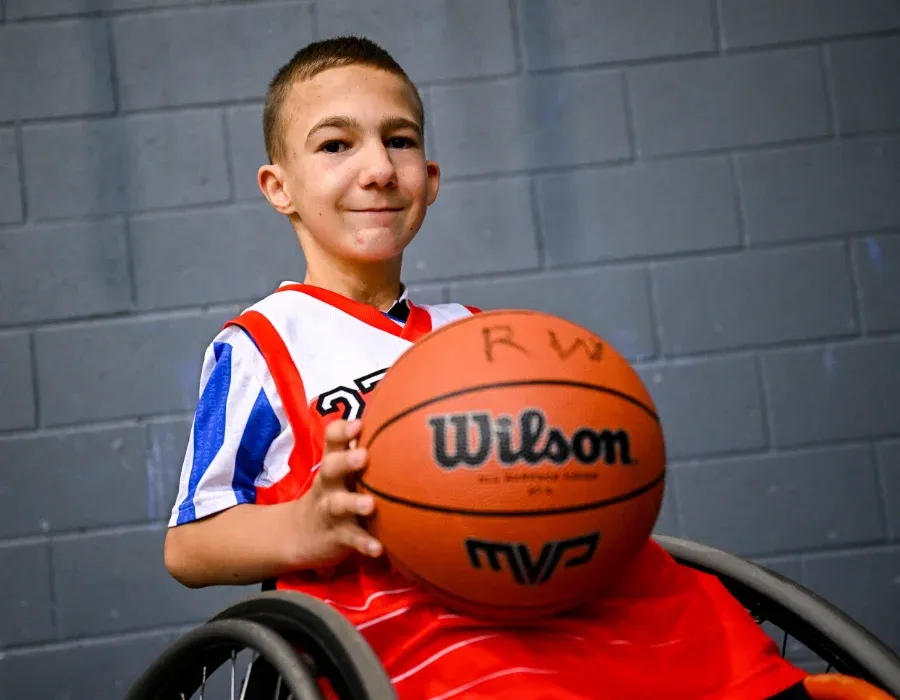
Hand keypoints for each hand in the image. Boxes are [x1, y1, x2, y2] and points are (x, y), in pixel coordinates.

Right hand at [293, 419, 382, 567]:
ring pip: (338, 504)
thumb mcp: (342, 471)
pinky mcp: (335, 536)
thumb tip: (403, 422)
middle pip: (330, 467)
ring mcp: (330, 510)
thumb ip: (361, 450)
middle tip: (363, 455)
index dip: (342, 431)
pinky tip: (378, 549)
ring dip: (354, 503)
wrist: (299, 533)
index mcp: (333, 463)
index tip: (359, 425)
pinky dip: (363, 543)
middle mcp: (328, 484)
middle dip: (345, 460)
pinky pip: (350, 539)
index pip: (331, 440)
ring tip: (370, 505)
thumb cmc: (335, 492)